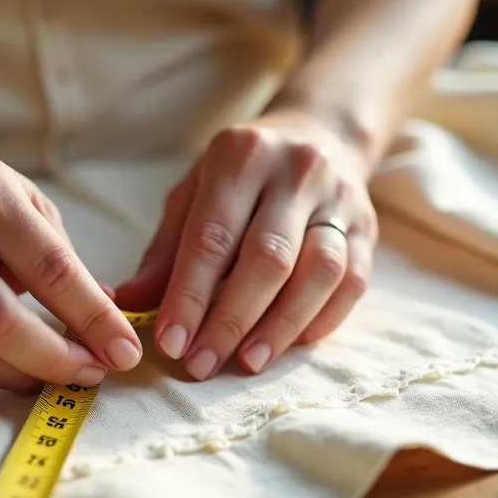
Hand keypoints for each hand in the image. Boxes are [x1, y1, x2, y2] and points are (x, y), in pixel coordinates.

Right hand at [0, 151, 141, 392]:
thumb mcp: (16, 194)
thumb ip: (59, 252)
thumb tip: (105, 313)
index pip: (50, 267)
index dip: (94, 318)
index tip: (125, 351)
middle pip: (1, 322)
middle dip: (57, 359)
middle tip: (93, 374)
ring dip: (23, 375)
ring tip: (57, 375)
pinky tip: (13, 367)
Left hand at [115, 110, 376, 379]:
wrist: (321, 133)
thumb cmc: (241, 176)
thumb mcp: (194, 193)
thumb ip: (165, 250)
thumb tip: (128, 302)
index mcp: (241, 155)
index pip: (212, 236)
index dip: (189, 295)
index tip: (170, 344)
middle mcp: (296, 170)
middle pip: (268, 257)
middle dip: (231, 320)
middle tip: (202, 364)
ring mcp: (340, 197)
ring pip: (319, 272)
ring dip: (280, 326)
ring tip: (247, 362)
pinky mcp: (369, 226)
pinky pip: (353, 282)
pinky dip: (321, 320)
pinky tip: (290, 346)